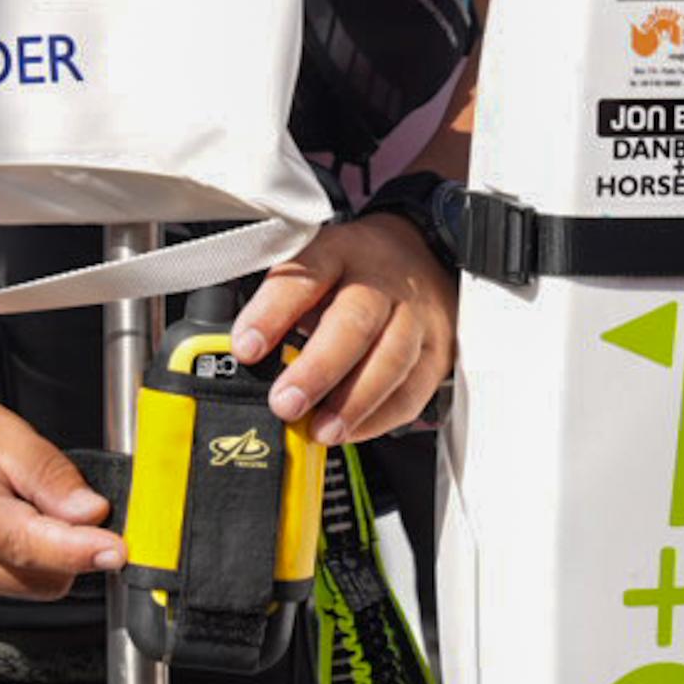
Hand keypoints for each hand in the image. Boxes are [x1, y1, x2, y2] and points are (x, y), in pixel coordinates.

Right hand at [0, 378, 119, 599]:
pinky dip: (36, 556)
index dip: (83, 550)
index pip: (35, 547)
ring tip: (32, 498)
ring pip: (37, 585)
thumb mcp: (3, 429)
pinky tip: (20, 515)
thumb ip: (51, 474)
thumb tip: (93, 513)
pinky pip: (20, 581)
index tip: (119, 548)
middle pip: (46, 578)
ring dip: (56, 552)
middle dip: (75, 545)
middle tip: (71, 496)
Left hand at [229, 214, 459, 446]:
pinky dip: (380, 417)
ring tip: (320, 429)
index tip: (246, 348)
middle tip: (285, 403)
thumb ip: (281, 302)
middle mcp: (381, 281)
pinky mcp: (437, 350)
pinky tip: (351, 430)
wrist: (421, 255)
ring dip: (352, 403)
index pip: (304, 277)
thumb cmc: (354, 268)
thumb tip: (247, 353)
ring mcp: (416, 316)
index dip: (273, 313)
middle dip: (318, 369)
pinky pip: (413, 390)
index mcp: (339, 252)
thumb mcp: (313, 263)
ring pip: (391, 359)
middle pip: (355, 322)